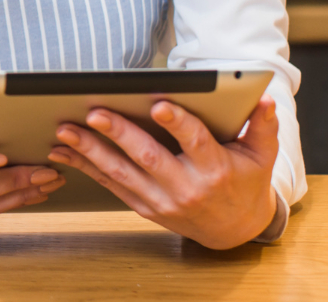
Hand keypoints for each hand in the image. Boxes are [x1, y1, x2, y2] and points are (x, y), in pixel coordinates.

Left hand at [48, 96, 279, 249]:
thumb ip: (262, 126)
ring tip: (65, 130)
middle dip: (119, 134)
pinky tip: (62, 151)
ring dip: (90, 151)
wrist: (235, 230)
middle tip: (94, 112)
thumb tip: (265, 99)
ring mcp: (161, 201)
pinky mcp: (144, 207)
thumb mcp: (261, 156)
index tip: (158, 104)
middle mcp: (186, 188)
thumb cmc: (245, 181)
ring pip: (121, 173)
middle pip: (149, 158)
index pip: (195, 143)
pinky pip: (110, 185)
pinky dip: (85, 168)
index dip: (178, 123)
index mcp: (215, 169)